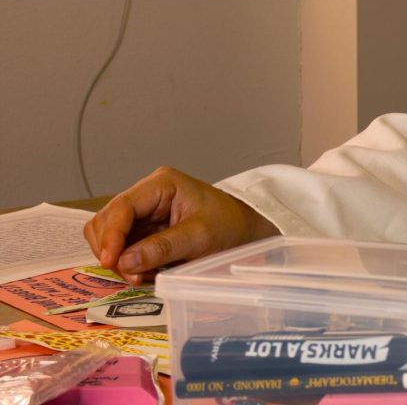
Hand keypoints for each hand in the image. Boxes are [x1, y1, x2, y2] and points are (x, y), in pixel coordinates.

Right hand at [83, 166, 279, 283]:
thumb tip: (124, 262)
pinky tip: (147, 271)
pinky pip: (121, 246)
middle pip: (107, 220)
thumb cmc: (228, 226)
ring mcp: (143, 211)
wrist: (244, 230)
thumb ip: (162, 248)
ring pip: (108, 235)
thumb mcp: (199, 237)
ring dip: (119, 259)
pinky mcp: (143, 227)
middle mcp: (146, 193)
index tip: (110, 263)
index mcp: (161, 184)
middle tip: (132, 276)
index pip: (122, 207)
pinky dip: (127, 262)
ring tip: (143, 275)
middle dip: (113, 250)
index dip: (111, 235)